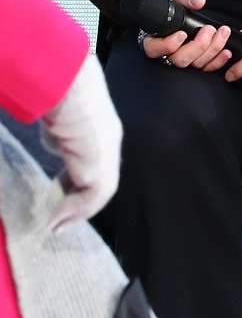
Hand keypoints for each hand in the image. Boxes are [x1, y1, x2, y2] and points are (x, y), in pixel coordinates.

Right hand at [41, 54, 121, 229]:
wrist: (70, 91)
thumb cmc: (62, 99)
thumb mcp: (59, 123)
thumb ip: (61, 139)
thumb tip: (57, 145)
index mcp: (101, 134)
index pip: (93, 165)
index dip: (77, 183)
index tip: (59, 194)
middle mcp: (108, 146)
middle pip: (98, 182)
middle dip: (78, 203)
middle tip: (60, 220)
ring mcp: (108, 157)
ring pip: (98, 193)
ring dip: (76, 212)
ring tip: (56, 226)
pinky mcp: (101, 167)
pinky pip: (93, 197)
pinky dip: (75, 211)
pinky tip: (56, 219)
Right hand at [139, 0, 234, 71]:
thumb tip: (198, 2)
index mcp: (154, 35)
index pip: (153, 49)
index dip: (168, 45)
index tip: (182, 34)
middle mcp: (166, 49)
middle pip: (178, 59)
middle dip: (198, 46)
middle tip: (209, 29)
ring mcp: (181, 54)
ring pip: (194, 64)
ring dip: (211, 50)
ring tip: (222, 33)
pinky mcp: (195, 56)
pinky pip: (205, 67)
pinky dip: (217, 62)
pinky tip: (226, 51)